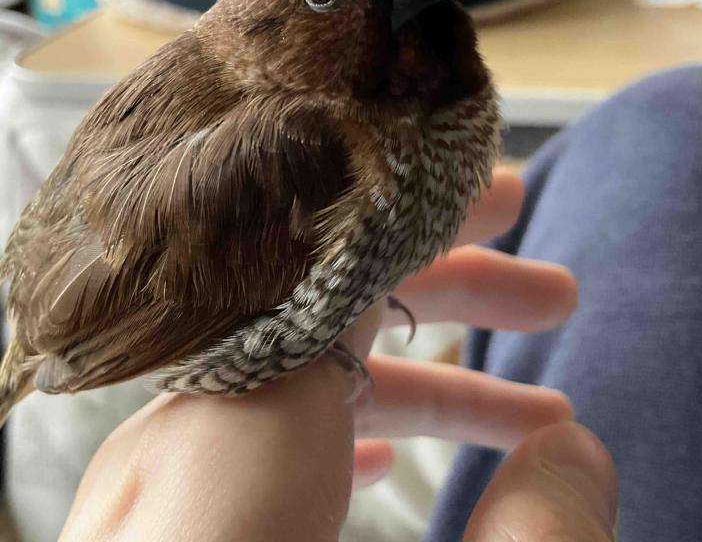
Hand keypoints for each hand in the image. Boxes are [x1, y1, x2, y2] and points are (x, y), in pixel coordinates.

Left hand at [60, 169, 595, 540]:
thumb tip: (569, 451)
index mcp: (215, 507)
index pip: (306, 305)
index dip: (410, 234)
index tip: (488, 195)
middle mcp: (150, 504)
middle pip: (290, 340)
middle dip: (429, 300)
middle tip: (544, 284)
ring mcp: (132, 534)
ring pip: (270, 411)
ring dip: (398, 395)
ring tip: (523, 405)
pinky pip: (234, 472)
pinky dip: (326, 457)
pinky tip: (389, 469)